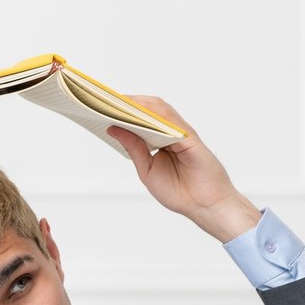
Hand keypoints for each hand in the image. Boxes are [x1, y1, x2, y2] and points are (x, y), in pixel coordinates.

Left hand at [107, 97, 260, 242]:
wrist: (204, 206)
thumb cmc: (180, 192)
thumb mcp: (147, 170)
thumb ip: (133, 148)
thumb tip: (113, 127)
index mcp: (161, 139)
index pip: (140, 117)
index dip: (122, 109)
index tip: (100, 104)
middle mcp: (171, 132)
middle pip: (148, 108)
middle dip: (127, 101)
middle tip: (103, 97)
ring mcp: (181, 133)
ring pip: (159, 109)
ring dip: (138, 103)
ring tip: (115, 101)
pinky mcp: (190, 138)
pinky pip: (171, 121)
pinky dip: (154, 114)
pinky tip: (136, 113)